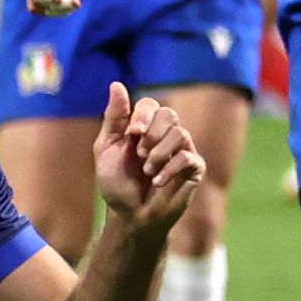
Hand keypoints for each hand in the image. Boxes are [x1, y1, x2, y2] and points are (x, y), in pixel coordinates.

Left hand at [92, 83, 204, 234]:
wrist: (130, 216)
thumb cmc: (117, 184)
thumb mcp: (107, 148)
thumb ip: (114, 118)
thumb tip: (116, 84)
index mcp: (144, 128)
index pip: (151, 105)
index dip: (143, 115)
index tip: (133, 133)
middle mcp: (165, 136)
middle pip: (169, 114)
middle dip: (152, 133)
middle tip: (140, 153)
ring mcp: (181, 151)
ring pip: (180, 134)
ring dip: (159, 153)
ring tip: (147, 171)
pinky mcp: (193, 169)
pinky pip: (188, 157)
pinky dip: (170, 168)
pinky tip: (157, 181)